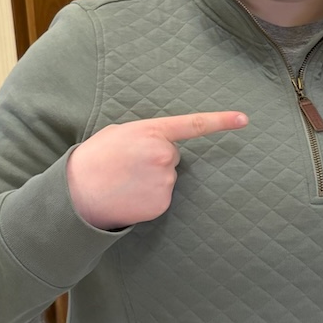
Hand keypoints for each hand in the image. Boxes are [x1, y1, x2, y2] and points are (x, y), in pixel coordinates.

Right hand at [66, 111, 248, 228]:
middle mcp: (164, 155)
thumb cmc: (94, 159)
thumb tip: (159, 144)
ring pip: (167, 178)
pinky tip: (129, 195)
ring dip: (150, 179)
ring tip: (125, 180)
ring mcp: (165, 181)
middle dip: (155, 159)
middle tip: (128, 164)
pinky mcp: (162, 203)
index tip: (244, 120)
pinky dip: (148, 197)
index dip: (221, 121)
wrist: (78, 193)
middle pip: (172, 156)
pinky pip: (162, 196)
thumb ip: (145, 134)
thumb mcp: (119, 133)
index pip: (194, 125)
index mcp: (152, 132)